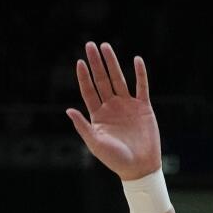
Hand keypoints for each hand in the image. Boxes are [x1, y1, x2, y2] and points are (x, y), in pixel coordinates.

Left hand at [66, 42, 160, 180]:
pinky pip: (141, 86)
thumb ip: (83, 126)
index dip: (84, 77)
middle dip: (96, 63)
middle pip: (102, 80)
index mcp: (98, 115)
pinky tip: (136, 60)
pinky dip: (140, 74)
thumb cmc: (115, 159)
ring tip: (106, 47)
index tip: (80, 62)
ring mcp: (127, 106)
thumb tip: (68, 110)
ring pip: (119, 79)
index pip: (89, 91)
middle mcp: (111, 107)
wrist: (139, 167)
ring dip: (113, 63)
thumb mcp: (95, 144)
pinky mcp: (143, 107)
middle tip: (90, 45)